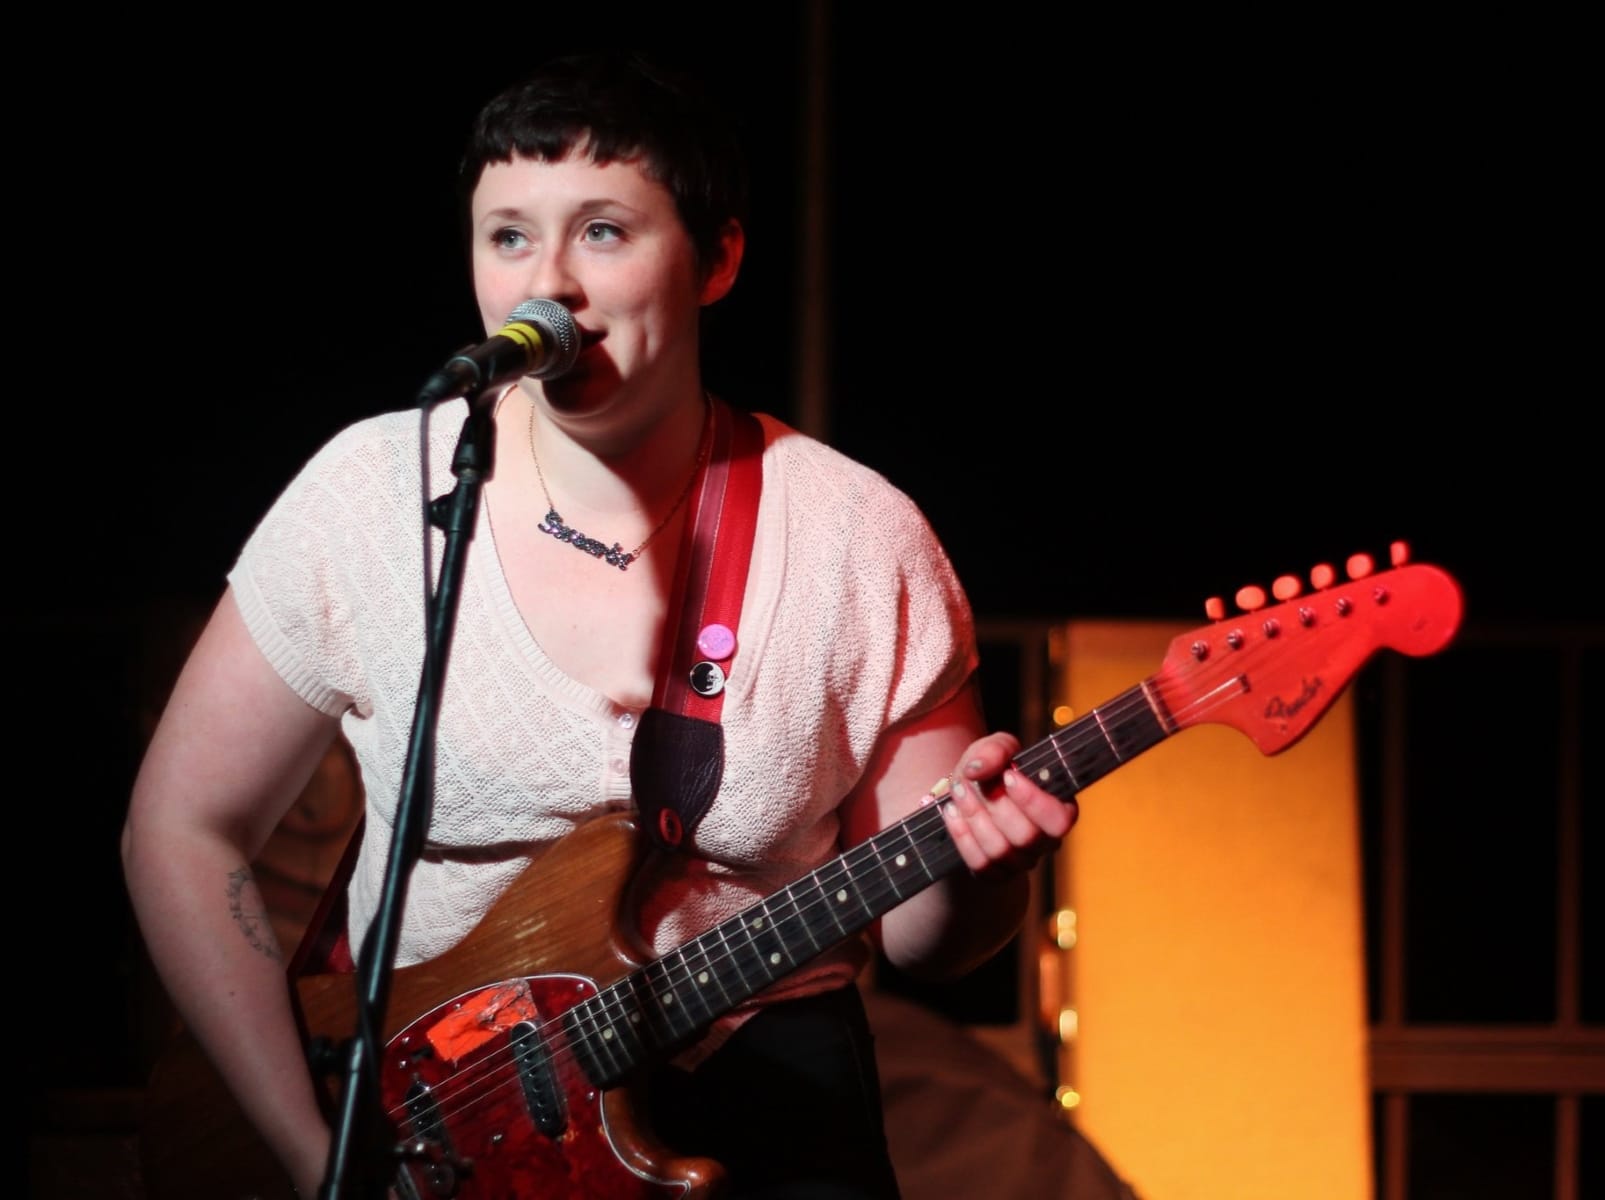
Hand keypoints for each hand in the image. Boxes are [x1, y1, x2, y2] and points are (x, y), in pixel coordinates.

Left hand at [935, 731, 1076, 875]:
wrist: (971, 794)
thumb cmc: (993, 771)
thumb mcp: (997, 748)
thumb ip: (995, 750)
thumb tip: (977, 769)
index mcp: (1059, 810)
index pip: (1059, 820)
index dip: (1034, 801)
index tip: (1008, 776)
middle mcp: (1045, 841)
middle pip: (1026, 836)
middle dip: (995, 805)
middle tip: (972, 780)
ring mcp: (1022, 861)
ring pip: (1000, 851)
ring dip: (974, 818)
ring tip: (958, 791)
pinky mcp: (997, 873)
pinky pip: (980, 865)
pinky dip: (962, 837)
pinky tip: (952, 812)